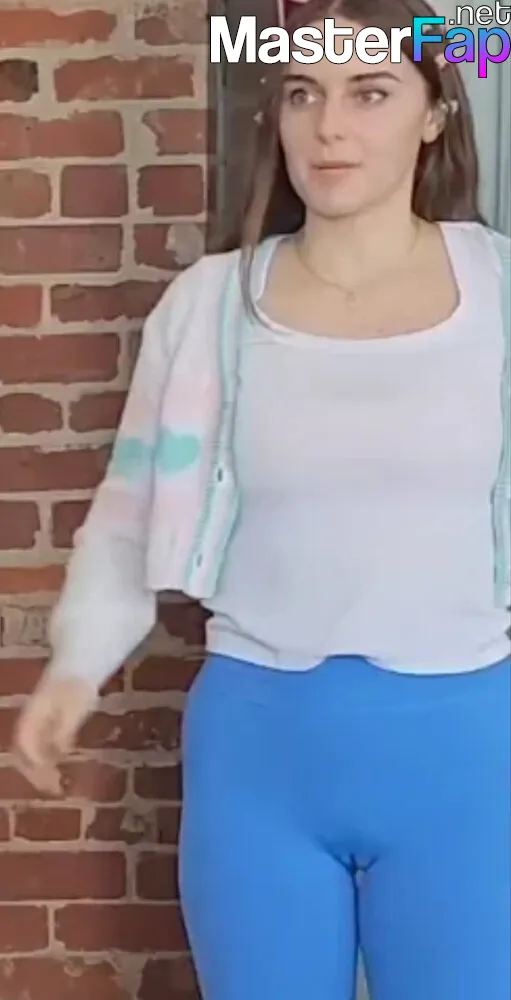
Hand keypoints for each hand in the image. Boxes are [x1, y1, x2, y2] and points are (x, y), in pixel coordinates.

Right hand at [13, 675, 97, 795]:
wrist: (78, 667)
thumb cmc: (77, 686)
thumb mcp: (75, 708)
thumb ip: (66, 729)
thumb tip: (60, 752)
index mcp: (32, 715)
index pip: (24, 742)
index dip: (34, 761)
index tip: (49, 774)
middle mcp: (28, 722)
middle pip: (22, 752)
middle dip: (34, 773)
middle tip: (52, 788)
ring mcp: (34, 725)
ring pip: (27, 753)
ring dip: (38, 771)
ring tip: (55, 785)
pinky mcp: (43, 728)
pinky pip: (38, 749)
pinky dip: (45, 763)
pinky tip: (58, 770)